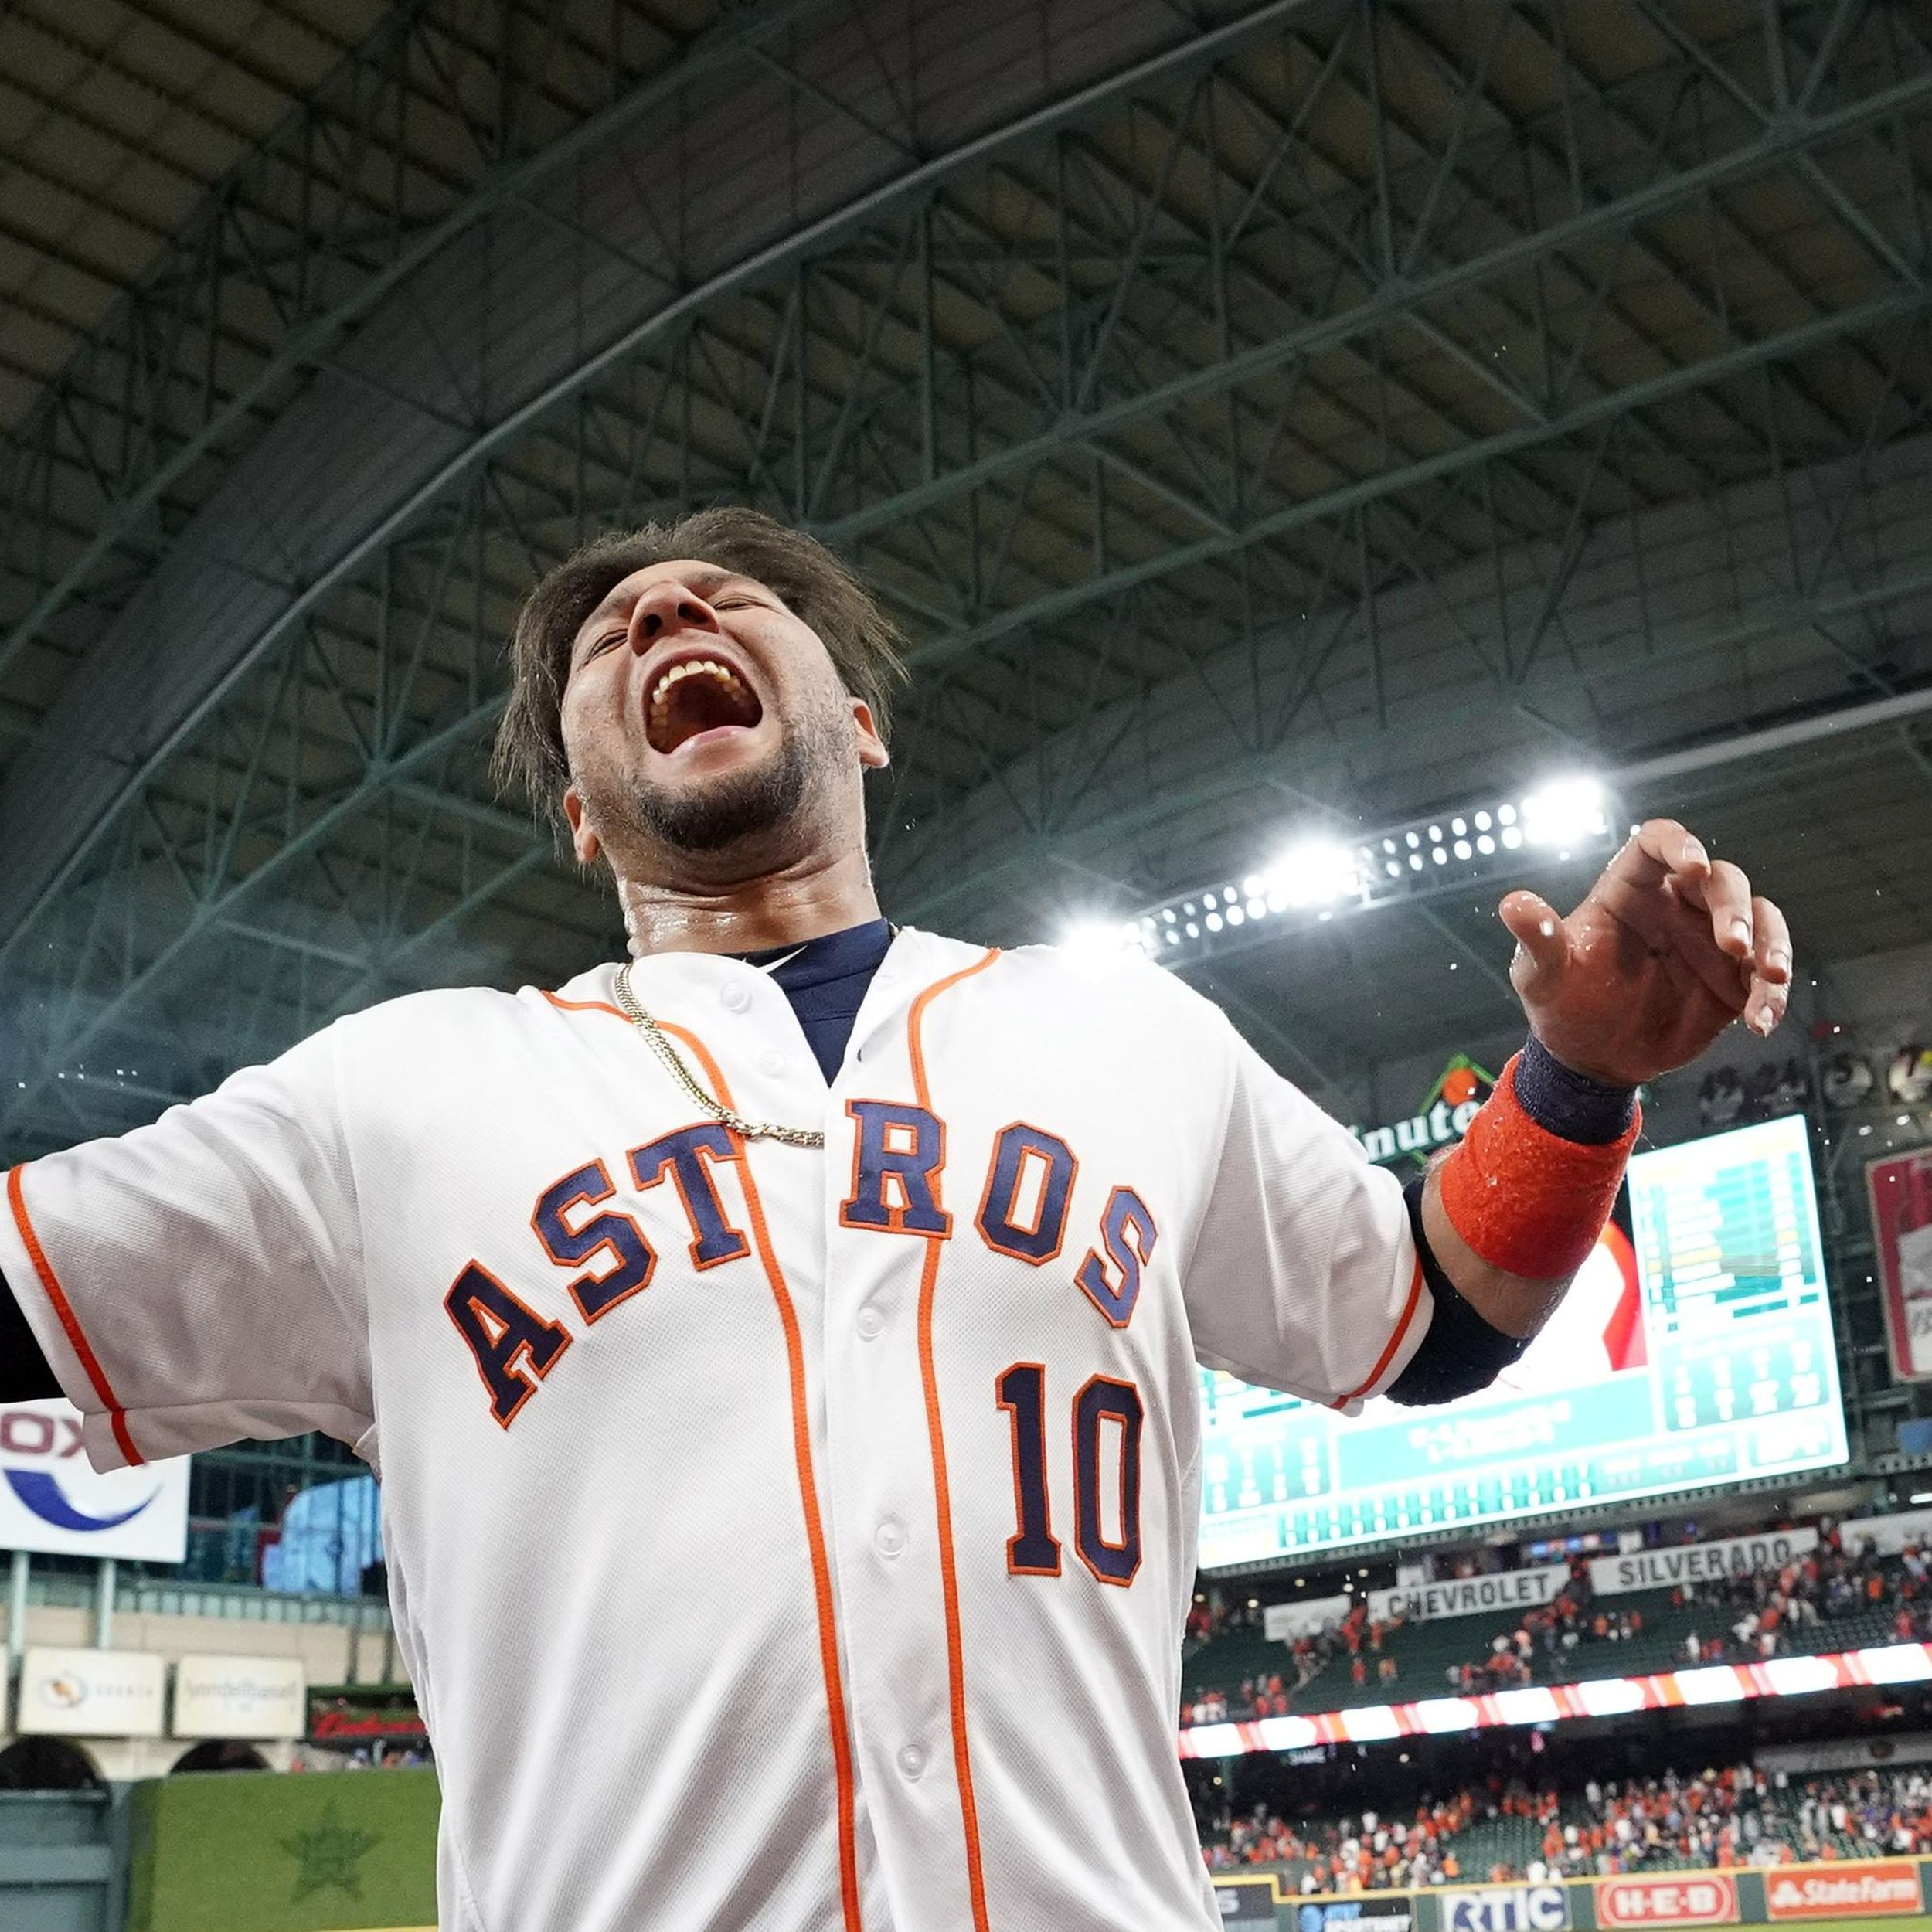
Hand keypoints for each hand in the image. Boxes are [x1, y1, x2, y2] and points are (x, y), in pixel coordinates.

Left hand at [1498, 819, 1790, 1087]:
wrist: (1589, 1057)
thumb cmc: (1561, 1002)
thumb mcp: (1541, 974)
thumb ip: (1538, 939)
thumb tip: (1513, 904)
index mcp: (1628, 890)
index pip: (1657, 844)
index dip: (1679, 845)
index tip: (1693, 866)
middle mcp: (1675, 906)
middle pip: (1721, 880)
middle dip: (1733, 907)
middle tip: (1731, 944)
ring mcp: (1708, 941)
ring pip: (1759, 918)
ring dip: (1771, 942)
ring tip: (1770, 974)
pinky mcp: (1731, 980)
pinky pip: (1765, 974)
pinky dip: (1771, 995)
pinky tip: (1761, 1024)